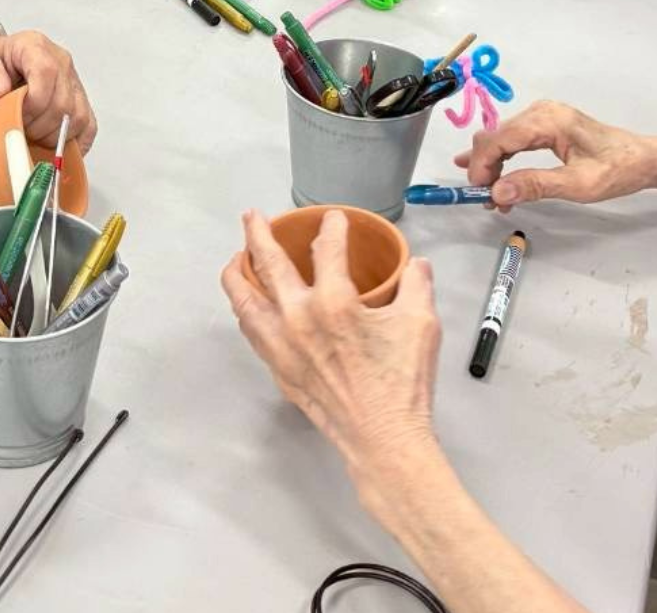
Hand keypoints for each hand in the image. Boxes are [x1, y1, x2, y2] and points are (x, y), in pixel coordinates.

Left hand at [0, 29, 97, 154]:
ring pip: (78, 118)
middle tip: (18, 129)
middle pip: (63, 102)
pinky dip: (72, 143)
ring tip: (31, 134)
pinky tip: (53, 148)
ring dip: (52, 136)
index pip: (47, 73)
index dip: (33, 103)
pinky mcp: (78, 101)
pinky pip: (87, 127)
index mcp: (35, 47)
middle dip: (38, 126)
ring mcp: (73, 82)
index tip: (14, 116)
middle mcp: (60, 62)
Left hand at [220, 209, 440, 465]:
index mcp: (333, 302)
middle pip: (267, 264)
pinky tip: (248, 306)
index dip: (331, 228)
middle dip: (258, 234)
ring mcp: (281, 346)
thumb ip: (417, 285)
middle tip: (252, 216)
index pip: (327, 250)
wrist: (383, 440)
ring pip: (244, 300)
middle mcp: (297, 318)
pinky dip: (245, 311)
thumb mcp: (421, 324)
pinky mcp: (278, 369)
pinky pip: (250, 332)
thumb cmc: (403, 382)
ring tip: (235, 258)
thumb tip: (416, 264)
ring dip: (237, 273)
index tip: (333, 220)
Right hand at [456, 100, 656, 208]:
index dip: (482, 165)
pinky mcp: (545, 125)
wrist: (644, 160)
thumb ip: (536, 185)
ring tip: (493, 197)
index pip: (499, 138)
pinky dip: (503, 159)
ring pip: (500, 138)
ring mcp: (542, 116)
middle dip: (484, 168)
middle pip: (495, 136)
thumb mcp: (578, 184)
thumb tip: (497, 192)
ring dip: (492, 166)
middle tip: (486, 201)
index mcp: (549, 120)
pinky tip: (492, 175)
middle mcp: (541, 112)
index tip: (479, 193)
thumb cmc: (617, 171)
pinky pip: (513, 140)